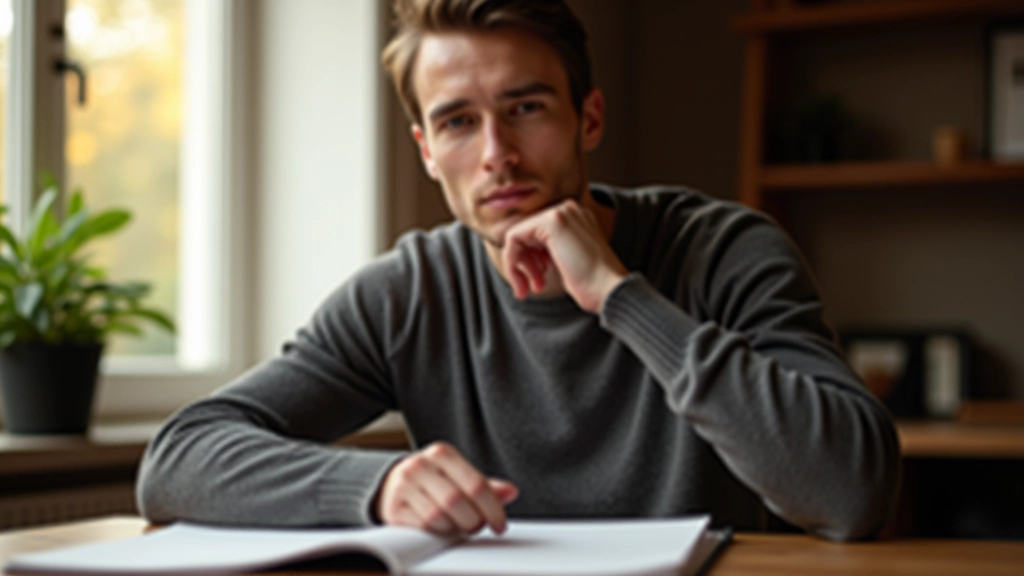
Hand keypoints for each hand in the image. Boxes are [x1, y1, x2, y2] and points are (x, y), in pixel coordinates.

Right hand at [375, 442, 518, 535]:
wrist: (392, 486)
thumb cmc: (433, 482)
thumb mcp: (458, 477)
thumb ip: (484, 486)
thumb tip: (511, 492)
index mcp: (442, 453)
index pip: (476, 483)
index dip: (492, 508)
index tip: (499, 524)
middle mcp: (420, 465)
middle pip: (457, 502)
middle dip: (474, 521)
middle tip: (477, 526)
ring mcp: (403, 486)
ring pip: (439, 517)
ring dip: (454, 528)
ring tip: (457, 525)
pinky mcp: (394, 509)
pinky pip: (423, 528)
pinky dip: (437, 533)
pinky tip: (440, 528)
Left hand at [502, 199, 626, 312]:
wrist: (609, 290)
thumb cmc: (592, 285)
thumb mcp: (567, 262)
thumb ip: (549, 251)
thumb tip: (522, 254)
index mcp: (575, 218)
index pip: (536, 234)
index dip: (532, 260)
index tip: (536, 282)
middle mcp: (569, 209)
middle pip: (526, 233)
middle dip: (525, 263)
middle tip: (532, 287)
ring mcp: (561, 212)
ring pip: (518, 235)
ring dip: (518, 266)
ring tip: (530, 288)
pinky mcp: (551, 221)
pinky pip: (513, 238)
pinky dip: (511, 262)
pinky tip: (521, 282)